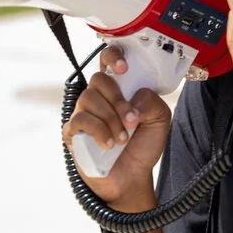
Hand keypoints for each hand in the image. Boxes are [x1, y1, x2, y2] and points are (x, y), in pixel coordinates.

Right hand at [61, 46, 171, 208]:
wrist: (132, 176)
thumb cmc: (143, 144)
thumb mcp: (160, 119)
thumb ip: (152, 102)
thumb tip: (133, 102)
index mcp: (119, 88)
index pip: (107, 60)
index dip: (112, 57)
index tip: (123, 69)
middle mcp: (99, 97)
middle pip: (98, 79)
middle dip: (118, 100)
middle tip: (132, 120)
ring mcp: (83, 113)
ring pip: (89, 98)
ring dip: (111, 119)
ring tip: (123, 138)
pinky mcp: (72, 133)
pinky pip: (79, 120)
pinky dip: (99, 131)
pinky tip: (110, 144)